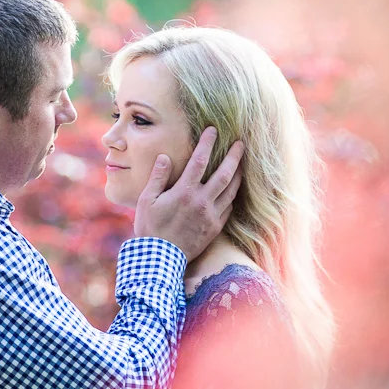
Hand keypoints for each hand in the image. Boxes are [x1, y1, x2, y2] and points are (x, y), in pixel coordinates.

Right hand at [133, 127, 243, 259]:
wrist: (160, 258)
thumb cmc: (150, 229)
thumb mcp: (146, 201)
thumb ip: (158, 178)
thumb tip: (165, 157)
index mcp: (184, 192)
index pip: (200, 161)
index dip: (208, 143)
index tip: (213, 130)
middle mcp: (202, 201)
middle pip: (225, 173)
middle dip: (234, 156)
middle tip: (241, 143)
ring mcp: (211, 215)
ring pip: (231, 190)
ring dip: (238, 174)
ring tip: (242, 164)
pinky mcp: (215, 228)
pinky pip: (229, 208)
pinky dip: (232, 196)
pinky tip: (232, 190)